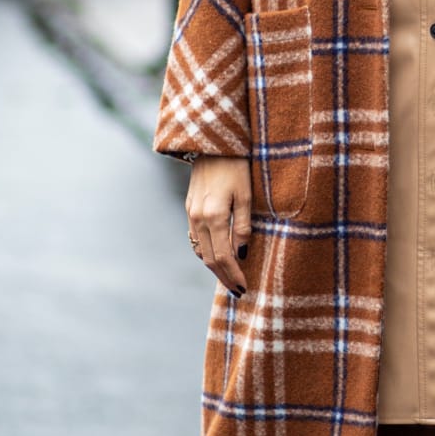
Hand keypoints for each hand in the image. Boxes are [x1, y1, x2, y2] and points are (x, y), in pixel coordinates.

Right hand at [186, 155, 251, 295]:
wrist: (213, 144)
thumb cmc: (237, 167)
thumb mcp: (246, 195)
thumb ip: (243, 226)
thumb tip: (241, 254)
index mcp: (214, 216)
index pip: (224, 256)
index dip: (234, 274)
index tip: (244, 287)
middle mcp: (198, 218)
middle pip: (210, 258)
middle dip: (224, 277)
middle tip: (237, 290)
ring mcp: (191, 214)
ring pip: (200, 250)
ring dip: (214, 267)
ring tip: (228, 278)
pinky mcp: (189, 208)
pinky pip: (195, 239)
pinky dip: (206, 252)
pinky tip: (216, 257)